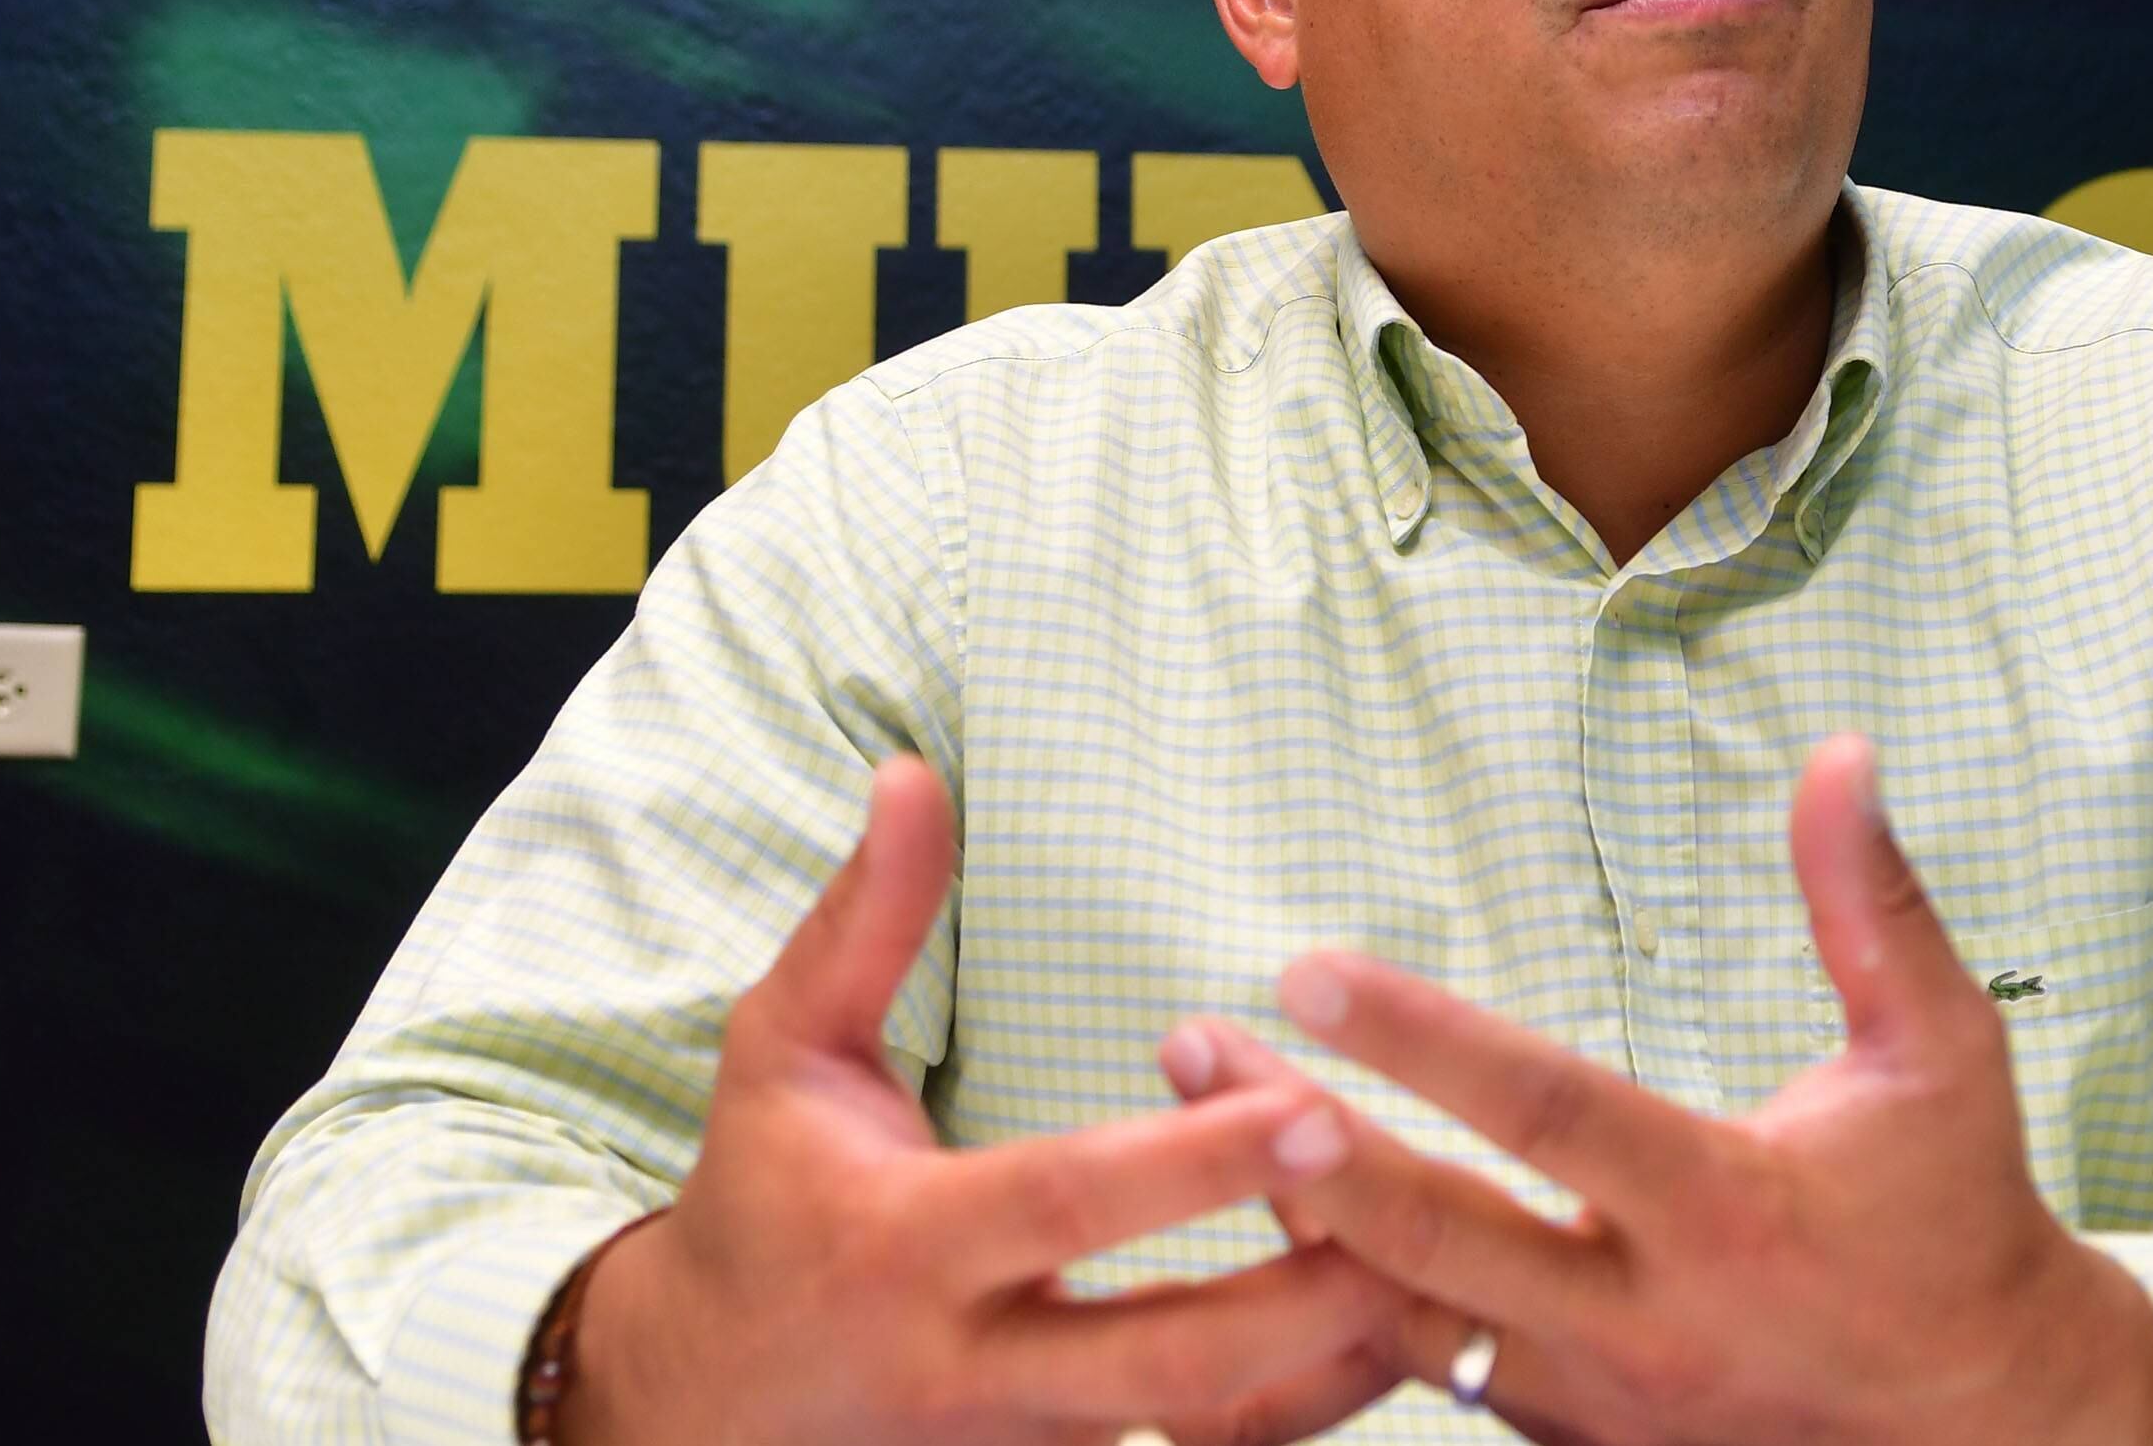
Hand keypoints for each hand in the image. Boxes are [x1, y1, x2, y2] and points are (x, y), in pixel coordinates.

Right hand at [569, 757, 1414, 1445]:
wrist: (708, 1398)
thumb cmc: (763, 1195)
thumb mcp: (784, 1049)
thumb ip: (864, 921)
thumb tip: (910, 774)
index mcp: (908, 1246)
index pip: (1071, 1202)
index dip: (1198, 1164)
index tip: (1319, 1107)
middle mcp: (972, 1365)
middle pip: (1165, 1358)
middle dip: (1300, 1298)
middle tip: (1417, 1224)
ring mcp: (1024, 1441)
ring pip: (1200, 1424)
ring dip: (1325, 1362)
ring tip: (1445, 1283)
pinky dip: (1298, 1406)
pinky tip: (1392, 1340)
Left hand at [1163, 737, 2152, 1445]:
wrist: (1987, 1424)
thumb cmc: (1957, 1212)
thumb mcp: (1941, 1052)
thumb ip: (1872, 905)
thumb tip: (1841, 754)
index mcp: (1723, 1206)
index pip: (1546, 1111)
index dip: (1422, 1040)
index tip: (1310, 970)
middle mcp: (1644, 1316)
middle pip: (1433, 1237)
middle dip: (1301, 1149)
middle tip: (1191, 1053)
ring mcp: (1598, 1399)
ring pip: (1403, 1325)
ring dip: (1290, 1224)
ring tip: (1192, 1120)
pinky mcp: (1573, 1443)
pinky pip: (1423, 1387)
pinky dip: (1337, 1316)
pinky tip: (1262, 1238)